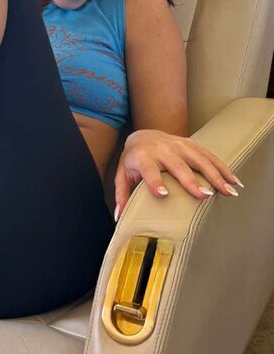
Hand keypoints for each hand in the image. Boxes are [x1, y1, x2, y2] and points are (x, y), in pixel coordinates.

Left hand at [114, 129, 242, 219]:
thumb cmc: (133, 160)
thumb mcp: (123, 175)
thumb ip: (122, 195)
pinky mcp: (192, 144)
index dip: (155, 182)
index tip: (163, 195)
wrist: (143, 135)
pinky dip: (223, 168)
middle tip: (206, 196)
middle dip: (192, 181)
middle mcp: (162, 150)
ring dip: (216, 175)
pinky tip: (234, 181)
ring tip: (229, 191)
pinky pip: (210, 156)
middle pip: (179, 166)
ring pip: (200, 160)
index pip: (149, 170)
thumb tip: (120, 217)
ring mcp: (179, 145)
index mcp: (143, 158)